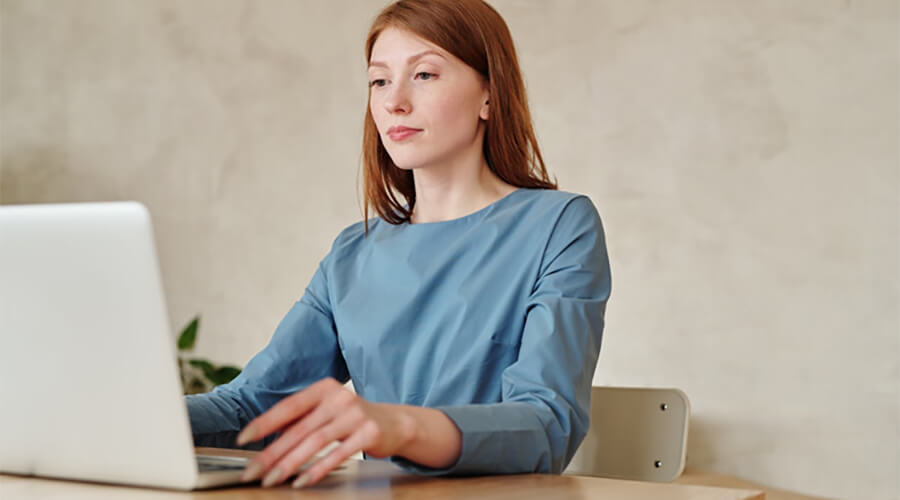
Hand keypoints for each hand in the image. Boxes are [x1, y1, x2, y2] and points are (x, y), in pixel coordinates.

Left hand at [235, 377, 417, 487]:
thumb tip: (267, 440)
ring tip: (271, 480)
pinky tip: (302, 481)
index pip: (288, 406)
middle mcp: (339, 398)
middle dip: (272, 453)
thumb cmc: (354, 418)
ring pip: (314, 442)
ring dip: (289, 464)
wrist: (395, 422)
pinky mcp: (368, 434)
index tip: (244, 439)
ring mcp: (355, 415)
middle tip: (252, 471)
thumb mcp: (328, 410)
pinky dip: (316, 469)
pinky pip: (337, 455)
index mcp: (324, 388)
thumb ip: (302, 419)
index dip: (264, 423)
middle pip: (298, 428)